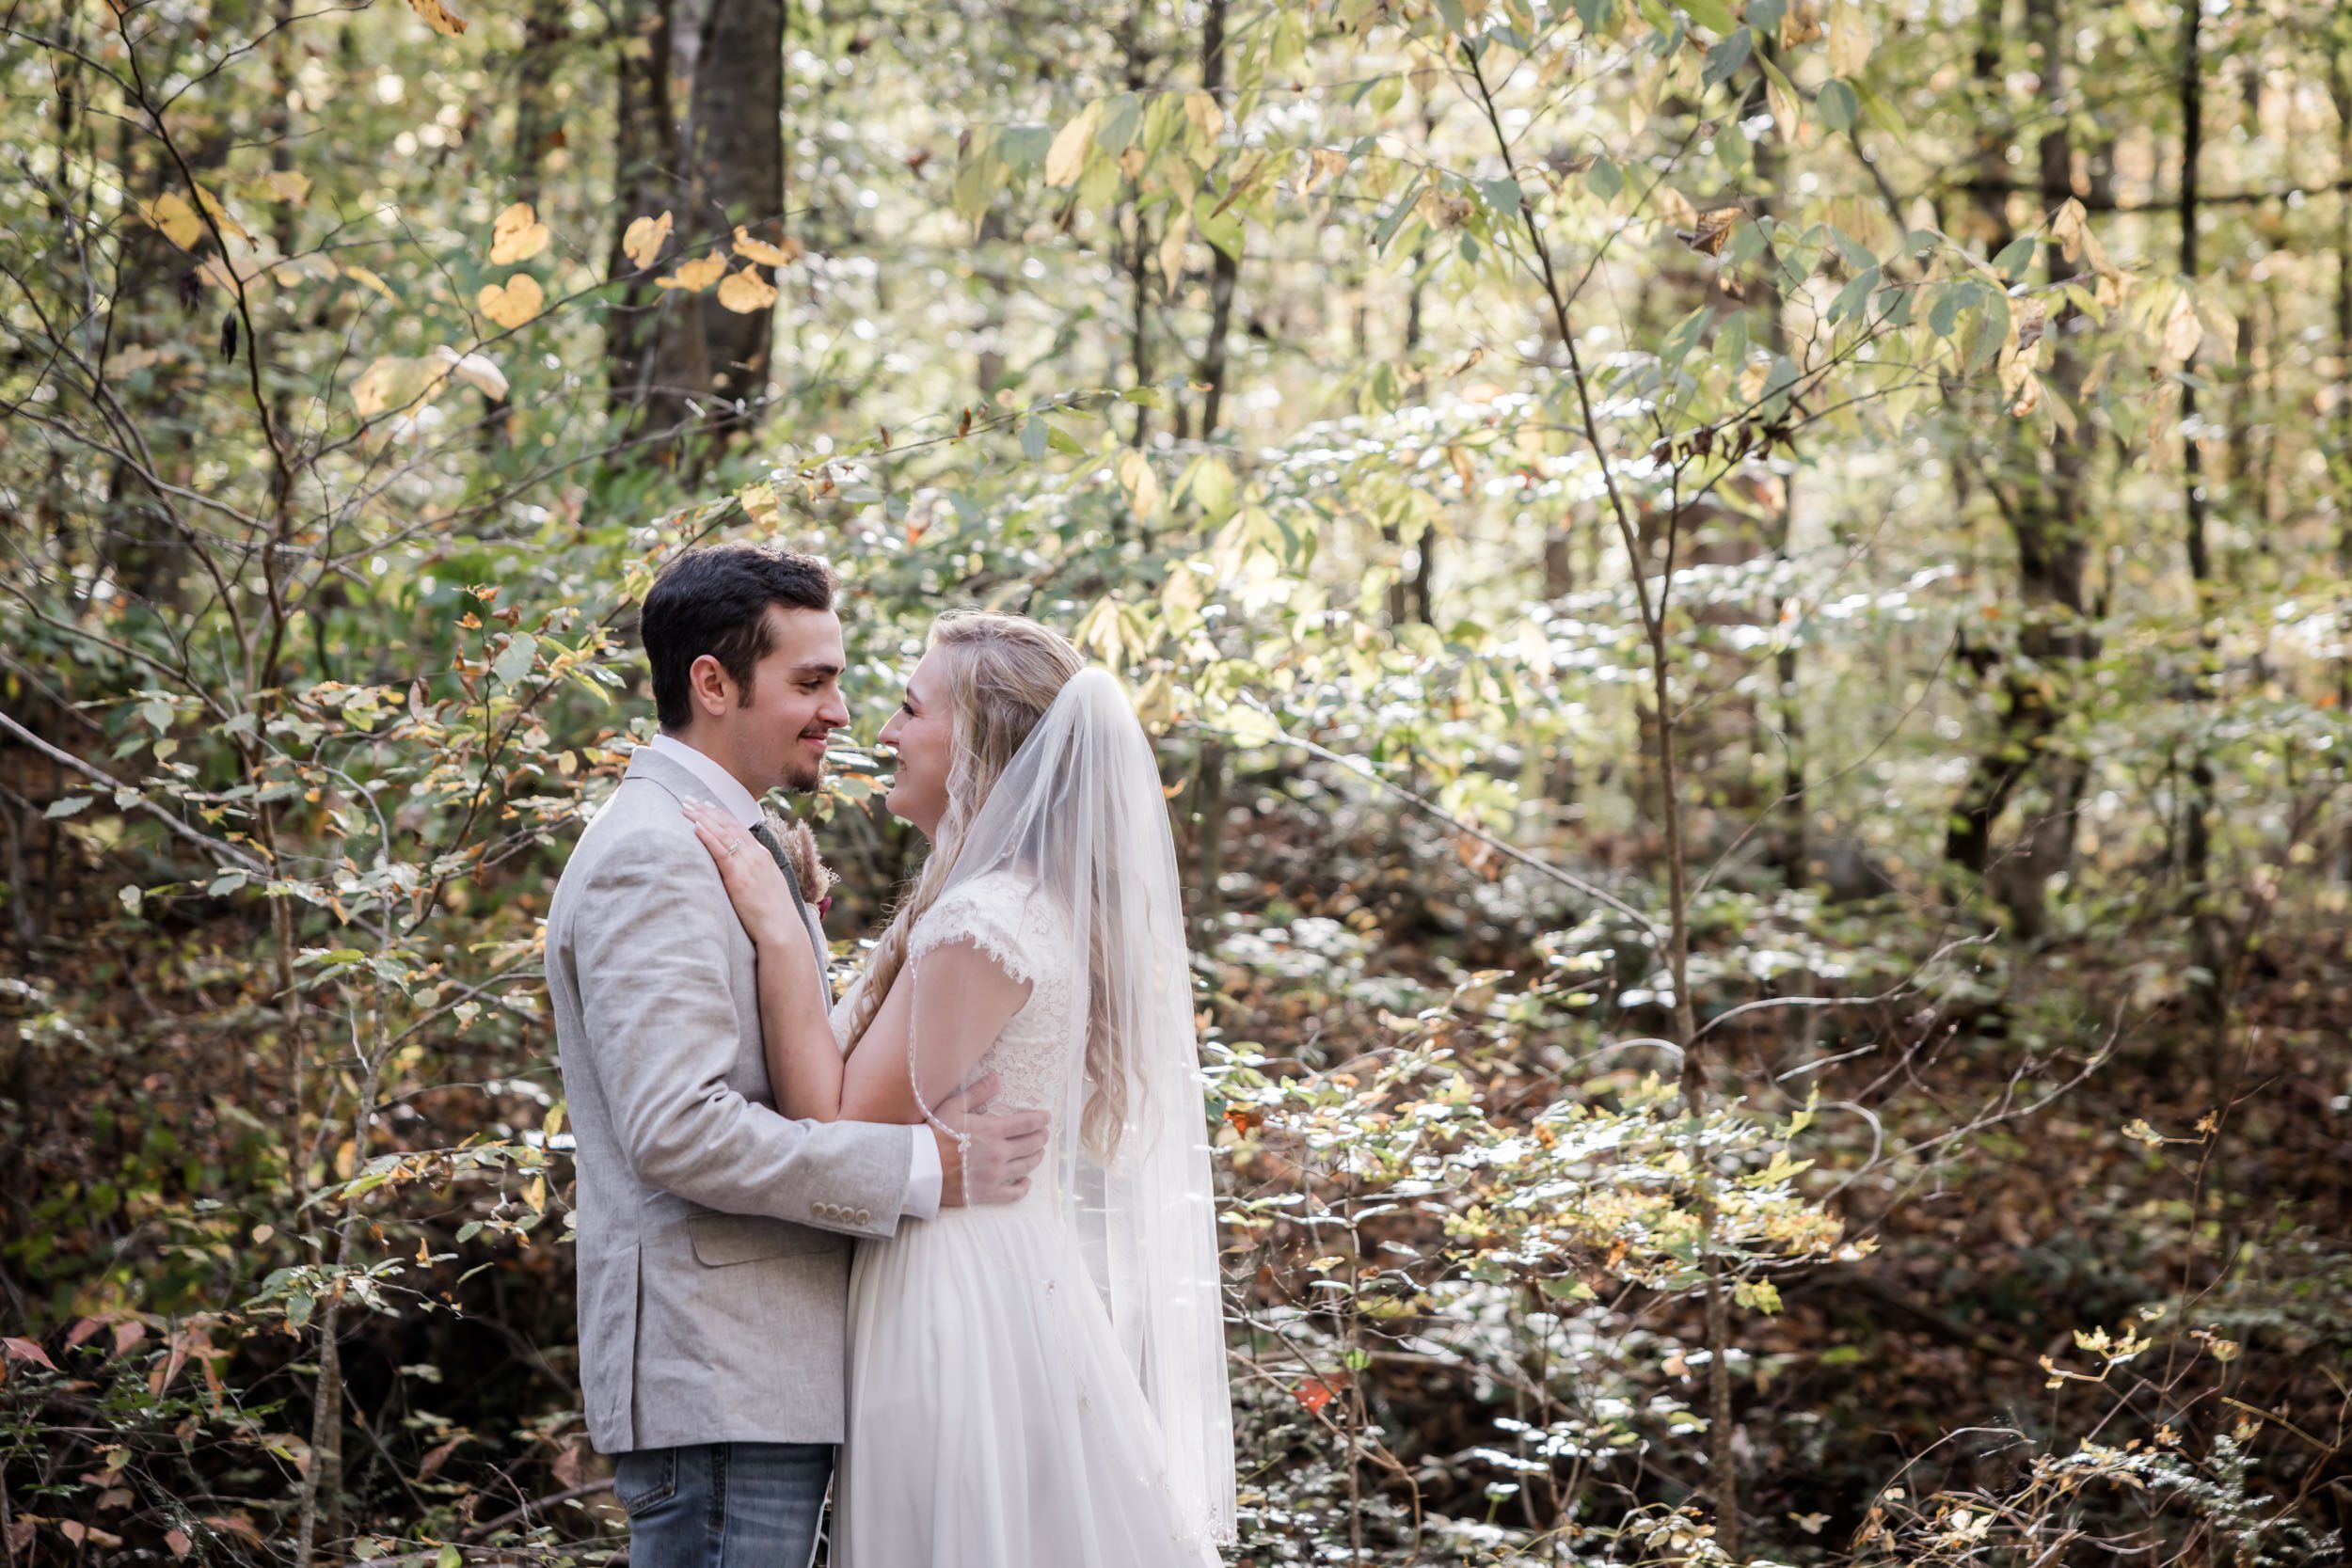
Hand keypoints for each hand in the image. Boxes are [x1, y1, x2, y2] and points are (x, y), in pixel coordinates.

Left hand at [680, 799, 801, 950]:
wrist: (781, 928)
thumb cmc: (773, 914)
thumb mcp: (766, 886)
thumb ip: (753, 874)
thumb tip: (739, 873)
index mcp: (764, 855)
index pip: (739, 828)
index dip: (721, 815)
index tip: (706, 806)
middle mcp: (757, 855)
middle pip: (729, 826)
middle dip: (707, 811)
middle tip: (689, 799)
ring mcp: (748, 864)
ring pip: (722, 834)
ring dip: (702, 819)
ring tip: (686, 808)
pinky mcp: (738, 876)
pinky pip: (720, 851)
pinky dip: (707, 836)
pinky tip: (695, 827)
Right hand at [932, 1072, 1049, 1206]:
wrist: (918, 1166)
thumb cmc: (934, 1134)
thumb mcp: (953, 1107)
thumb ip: (978, 1092)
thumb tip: (997, 1077)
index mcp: (993, 1130)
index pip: (1028, 1123)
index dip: (1041, 1119)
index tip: (1046, 1117)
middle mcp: (999, 1153)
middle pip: (1032, 1144)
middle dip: (1041, 1137)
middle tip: (1043, 1134)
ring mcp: (995, 1175)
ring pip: (1027, 1166)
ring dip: (1036, 1157)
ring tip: (1038, 1152)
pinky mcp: (988, 1193)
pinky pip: (1014, 1193)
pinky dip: (1024, 1186)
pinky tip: (1026, 1181)